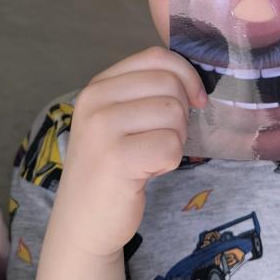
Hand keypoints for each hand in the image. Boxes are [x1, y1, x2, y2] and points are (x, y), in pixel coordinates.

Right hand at [51, 47, 206, 258]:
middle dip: (181, 115)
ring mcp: (102, 129)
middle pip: (170, 84)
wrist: (83, 222)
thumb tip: (195, 79)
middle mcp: (95, 101)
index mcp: (98, 86)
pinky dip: (169, 162)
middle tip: (161, 140)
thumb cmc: (112, 168)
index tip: (194, 101)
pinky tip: (147, 172)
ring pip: (174, 114)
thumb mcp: (119, 119)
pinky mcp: (116, 159)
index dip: (186, 76)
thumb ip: (147, 92)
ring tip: (150, 156)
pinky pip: (171, 146)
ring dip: (175, 140)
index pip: (156, 57)